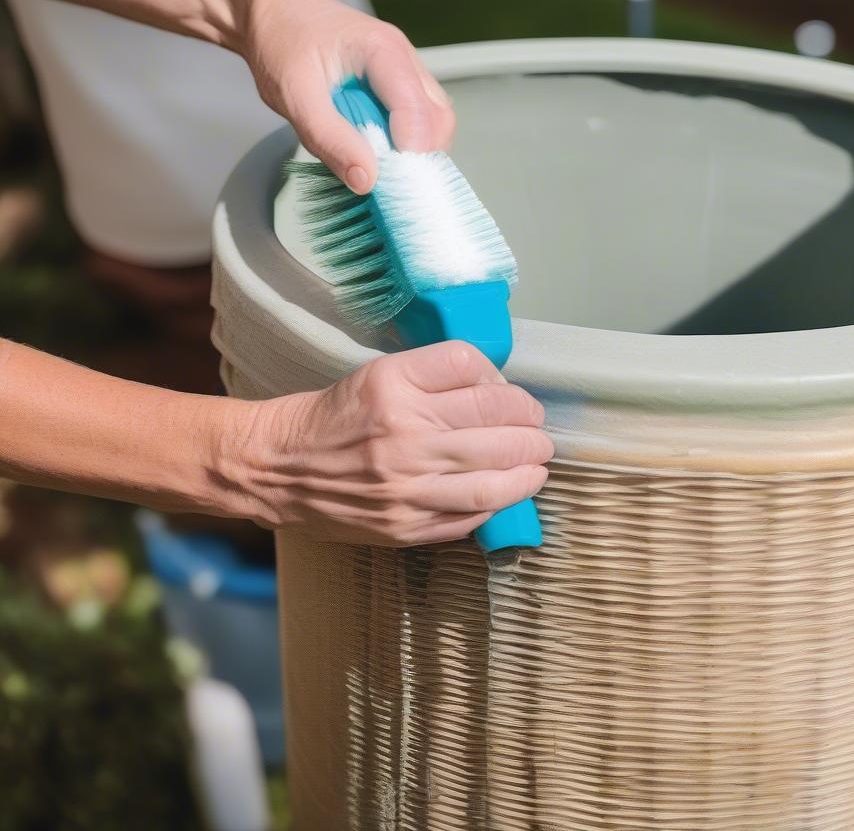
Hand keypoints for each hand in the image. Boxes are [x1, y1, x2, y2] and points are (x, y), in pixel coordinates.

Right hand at [227, 342, 552, 546]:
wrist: (277, 468)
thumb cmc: (332, 418)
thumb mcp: (376, 375)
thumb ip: (434, 377)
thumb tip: (497, 390)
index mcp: (392, 384)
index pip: (473, 368)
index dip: (503, 380)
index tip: (510, 393)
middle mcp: (402, 431)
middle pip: (497, 419)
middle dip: (530, 424)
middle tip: (538, 428)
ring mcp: (406, 483)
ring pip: (496, 474)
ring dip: (529, 467)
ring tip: (538, 462)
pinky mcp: (406, 523)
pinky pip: (472, 514)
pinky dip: (501, 502)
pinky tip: (511, 492)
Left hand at [239, 0, 454, 193]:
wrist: (272, 9)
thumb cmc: (281, 43)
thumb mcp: (295, 97)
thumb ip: (331, 140)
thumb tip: (367, 182)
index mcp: (384, 51)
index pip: (418, 112)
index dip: (408, 153)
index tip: (384, 180)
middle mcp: (406, 58)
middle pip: (439, 119)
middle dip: (419, 156)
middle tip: (385, 179)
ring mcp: (408, 69)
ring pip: (436, 121)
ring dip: (416, 151)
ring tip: (379, 165)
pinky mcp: (402, 83)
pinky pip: (421, 118)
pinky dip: (408, 142)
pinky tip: (378, 150)